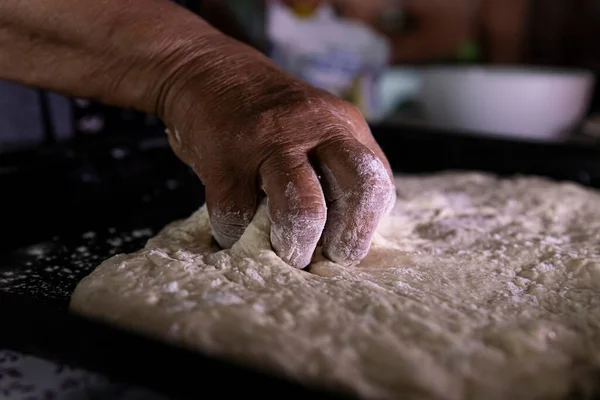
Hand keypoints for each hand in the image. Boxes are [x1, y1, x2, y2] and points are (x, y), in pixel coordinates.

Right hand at [160, 40, 395, 268]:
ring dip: (296, 245)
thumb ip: (339, 170)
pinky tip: (235, 228)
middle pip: (360, 187)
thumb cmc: (267, 118)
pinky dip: (235, 235)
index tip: (343, 247)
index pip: (378, 183)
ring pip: (303, 209)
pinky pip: (238, 216)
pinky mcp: (224, 159)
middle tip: (327, 258)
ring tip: (286, 252)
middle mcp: (313, 129)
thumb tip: (350, 234)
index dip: (366, 226)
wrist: (209, 72)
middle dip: (349, 238)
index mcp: (342, 126)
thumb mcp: (318, 128)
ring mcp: (268, 142)